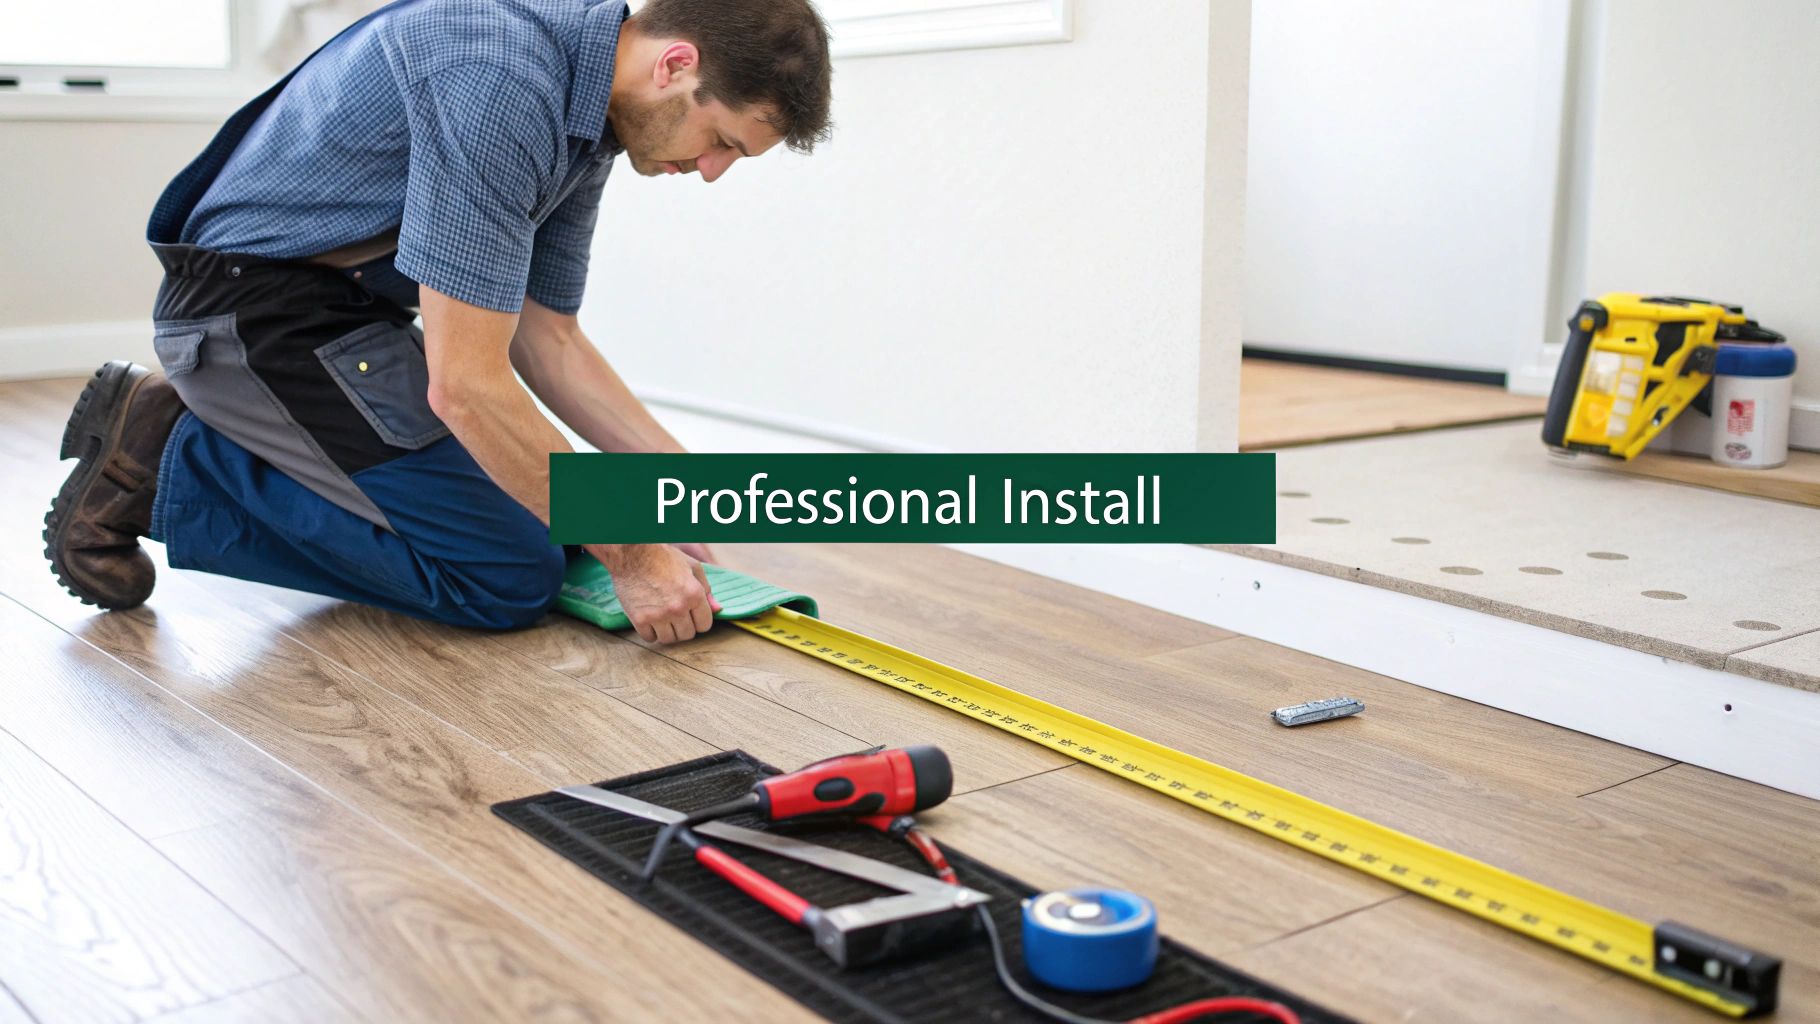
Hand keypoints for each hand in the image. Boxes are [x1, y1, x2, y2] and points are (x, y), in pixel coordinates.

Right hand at [588, 543, 721, 643]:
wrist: (632, 554)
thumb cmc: (663, 557)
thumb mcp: (692, 567)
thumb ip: (707, 589)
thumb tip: (717, 609)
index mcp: (694, 594)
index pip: (705, 625)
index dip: (698, 621)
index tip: (690, 615)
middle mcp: (678, 607)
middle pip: (687, 635)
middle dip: (684, 627)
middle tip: (675, 615)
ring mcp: (658, 615)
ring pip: (669, 640)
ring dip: (667, 631)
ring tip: (663, 618)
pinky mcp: (640, 619)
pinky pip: (650, 639)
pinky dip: (650, 632)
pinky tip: (650, 619)